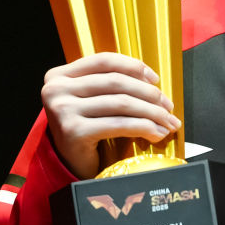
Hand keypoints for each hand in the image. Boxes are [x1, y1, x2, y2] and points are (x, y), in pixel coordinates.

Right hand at [41, 52, 181, 178]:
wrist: (66, 163)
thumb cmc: (83, 128)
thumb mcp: (89, 98)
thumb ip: (109, 84)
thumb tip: (151, 80)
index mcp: (59, 75)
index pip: (104, 61)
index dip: (133, 66)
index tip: (155, 79)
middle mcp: (56, 90)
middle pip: (116, 82)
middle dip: (149, 94)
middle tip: (168, 106)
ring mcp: (63, 110)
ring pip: (121, 103)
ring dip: (152, 112)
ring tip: (167, 121)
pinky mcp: (74, 131)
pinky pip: (119, 124)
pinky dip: (143, 127)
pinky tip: (156, 133)